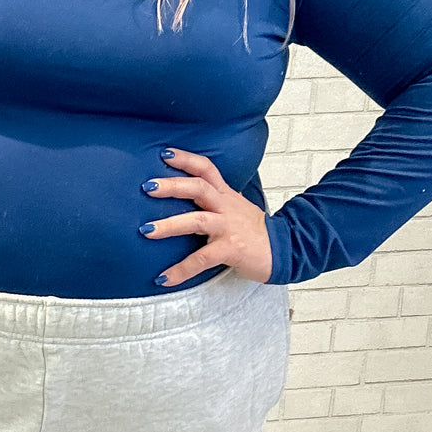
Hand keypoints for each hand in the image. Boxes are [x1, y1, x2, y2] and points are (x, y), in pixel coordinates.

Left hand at [140, 150, 272, 285]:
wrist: (285, 250)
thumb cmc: (254, 232)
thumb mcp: (235, 208)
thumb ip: (214, 201)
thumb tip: (184, 199)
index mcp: (226, 195)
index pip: (207, 169)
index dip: (186, 159)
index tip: (165, 154)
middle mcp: (226, 207)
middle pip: (199, 187)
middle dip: (172, 186)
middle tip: (147, 187)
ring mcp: (229, 227)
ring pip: (197, 220)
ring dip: (169, 225)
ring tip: (146, 231)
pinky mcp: (231, 249)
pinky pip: (202, 259)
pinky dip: (181, 269)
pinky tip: (164, 278)